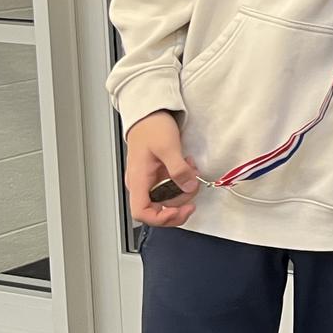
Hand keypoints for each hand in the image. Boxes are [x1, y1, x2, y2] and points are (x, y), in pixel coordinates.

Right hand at [124, 111, 199, 227]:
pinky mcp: (158, 176)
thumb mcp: (168, 147)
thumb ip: (178, 169)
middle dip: (181, 200)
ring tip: (191, 169)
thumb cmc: (151, 127)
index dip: (161, 218)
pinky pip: (171, 187)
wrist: (149, 114)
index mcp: (138, 180)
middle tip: (193, 183)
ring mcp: (150, 181)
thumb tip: (188, 187)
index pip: (142, 213)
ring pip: (168, 199)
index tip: (180, 210)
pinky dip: (183, 181)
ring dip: (184, 189)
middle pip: (159, 209)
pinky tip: (188, 168)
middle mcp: (141, 185)